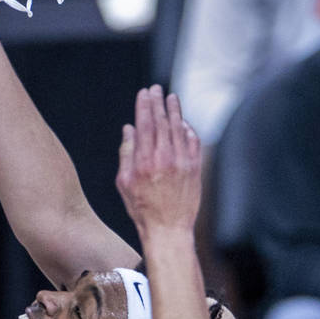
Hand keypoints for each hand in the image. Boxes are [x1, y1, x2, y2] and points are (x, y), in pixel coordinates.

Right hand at [115, 86, 202, 236]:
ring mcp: (182, 162)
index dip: (144, 106)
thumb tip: (129, 129)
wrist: (168, 229)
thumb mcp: (124, 183)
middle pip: (162, 122)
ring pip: (179, 128)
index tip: (144, 93)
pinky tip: (183, 122)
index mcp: (144, 161)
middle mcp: (164, 158)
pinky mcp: (195, 168)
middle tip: (157, 89)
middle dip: (159, 102)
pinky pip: (193, 141)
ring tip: (172, 98)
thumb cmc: (142, 209)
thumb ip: (126, 153)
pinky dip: (188, 129)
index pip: (145, 124)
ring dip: (175, 111)